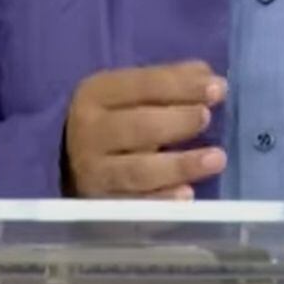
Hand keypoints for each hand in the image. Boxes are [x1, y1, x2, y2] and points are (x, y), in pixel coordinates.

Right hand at [64, 61, 227, 198]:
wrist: (65, 157)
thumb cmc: (112, 117)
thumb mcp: (129, 91)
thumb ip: (169, 81)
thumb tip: (209, 78)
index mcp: (96, 94)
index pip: (143, 85)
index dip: (182, 86)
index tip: (218, 89)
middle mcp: (90, 132)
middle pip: (139, 127)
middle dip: (178, 122)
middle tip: (207, 118)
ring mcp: (93, 172)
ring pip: (139, 170)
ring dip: (180, 165)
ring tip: (216, 159)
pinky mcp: (100, 205)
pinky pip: (135, 206)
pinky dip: (162, 201)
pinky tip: (188, 195)